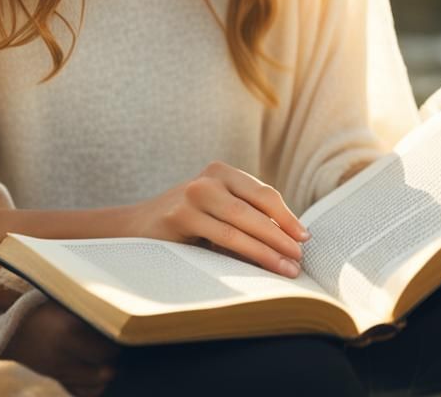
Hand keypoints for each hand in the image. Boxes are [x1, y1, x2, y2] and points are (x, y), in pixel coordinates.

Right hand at [2, 297, 120, 396]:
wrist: (11, 333)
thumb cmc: (42, 311)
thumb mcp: (61, 303)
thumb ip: (84, 309)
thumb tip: (114, 313)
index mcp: (68, 329)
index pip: (105, 347)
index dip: (118, 342)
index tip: (121, 333)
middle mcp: (64, 354)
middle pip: (103, 369)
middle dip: (114, 360)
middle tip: (117, 348)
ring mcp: (58, 371)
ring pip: (95, 385)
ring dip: (106, 374)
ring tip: (110, 362)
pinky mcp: (54, 381)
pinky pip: (81, 393)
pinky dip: (94, 388)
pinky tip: (97, 376)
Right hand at [127, 160, 309, 276]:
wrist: (135, 228)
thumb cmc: (186, 225)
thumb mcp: (215, 212)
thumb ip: (244, 218)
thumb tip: (289, 243)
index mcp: (221, 172)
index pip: (263, 193)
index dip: (286, 216)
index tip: (305, 238)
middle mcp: (208, 178)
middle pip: (256, 206)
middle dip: (282, 234)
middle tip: (300, 258)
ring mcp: (192, 194)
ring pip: (240, 223)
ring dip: (268, 248)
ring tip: (287, 268)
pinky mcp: (179, 216)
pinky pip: (220, 237)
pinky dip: (244, 253)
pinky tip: (256, 269)